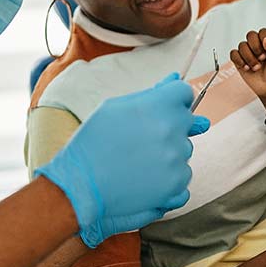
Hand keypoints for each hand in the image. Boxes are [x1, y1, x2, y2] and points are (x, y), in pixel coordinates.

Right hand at [38, 73, 209, 247]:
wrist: (79, 187)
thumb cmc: (92, 144)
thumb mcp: (114, 108)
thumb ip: (150, 94)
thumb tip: (175, 79)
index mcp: (159, 106)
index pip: (183, 93)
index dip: (171, 100)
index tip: (161, 109)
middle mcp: (173, 131)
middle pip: (186, 122)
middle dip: (170, 127)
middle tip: (141, 140)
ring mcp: (177, 161)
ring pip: (184, 151)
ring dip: (169, 154)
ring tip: (138, 162)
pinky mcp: (176, 186)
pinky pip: (183, 176)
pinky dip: (169, 179)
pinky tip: (146, 179)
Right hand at [230, 28, 265, 115]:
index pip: (263, 32)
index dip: (264, 40)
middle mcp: (257, 44)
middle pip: (250, 35)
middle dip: (255, 48)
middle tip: (262, 58)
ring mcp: (247, 51)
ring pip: (242, 45)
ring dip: (249, 58)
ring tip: (256, 67)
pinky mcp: (239, 60)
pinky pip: (233, 54)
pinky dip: (239, 61)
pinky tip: (246, 68)